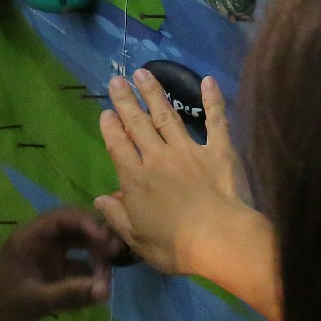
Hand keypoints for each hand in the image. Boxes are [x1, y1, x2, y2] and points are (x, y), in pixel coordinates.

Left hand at [0, 206, 115, 320]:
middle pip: (76, 230)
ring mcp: (48, 259)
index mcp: (31, 237)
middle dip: (98, 240)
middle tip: (118, 256)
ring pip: (79, 250)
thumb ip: (69, 294)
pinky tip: (97, 294)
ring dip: (95, 261)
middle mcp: (42, 243)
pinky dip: (88, 279)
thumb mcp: (34, 300)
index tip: (107, 241)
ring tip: (106, 281)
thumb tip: (106, 290)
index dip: (88, 224)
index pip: (64, 218)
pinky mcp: (52, 276)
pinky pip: (76, 270)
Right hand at [94, 70, 248, 275]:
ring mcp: (189, 150)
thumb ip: (117, 216)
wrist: (219, 240)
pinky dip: (213, 100)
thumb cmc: (174, 246)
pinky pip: (215, 121)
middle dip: (126, 100)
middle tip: (117, 79)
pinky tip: (208, 81)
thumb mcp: (136, 239)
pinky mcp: (218, 151)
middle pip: (137, 123)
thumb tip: (101, 199)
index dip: (110, 127)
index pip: (118, 146)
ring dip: (154, 93)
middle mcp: (158, 157)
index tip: (106, 112)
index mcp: (136, 179)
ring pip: (167, 115)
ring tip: (144, 73)